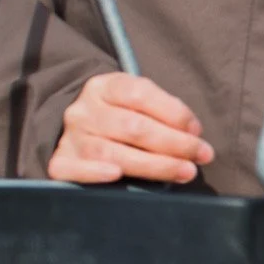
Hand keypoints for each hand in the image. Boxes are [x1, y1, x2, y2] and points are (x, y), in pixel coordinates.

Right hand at [46, 73, 214, 184]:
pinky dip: (94, 173)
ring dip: (153, 165)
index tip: (197, 130)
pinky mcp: (60, 162)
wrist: (71, 126)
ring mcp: (71, 137)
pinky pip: (73, 169)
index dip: (173, 112)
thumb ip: (163, 112)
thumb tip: (192, 133)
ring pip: (111, 152)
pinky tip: (116, 175)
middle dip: (174, 143)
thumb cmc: (119, 117)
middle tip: (203, 155)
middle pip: (131, 127)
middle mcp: (85, 111)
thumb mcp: (137, 102)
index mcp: (104, 88)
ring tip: (185, 171)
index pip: (139, 94)